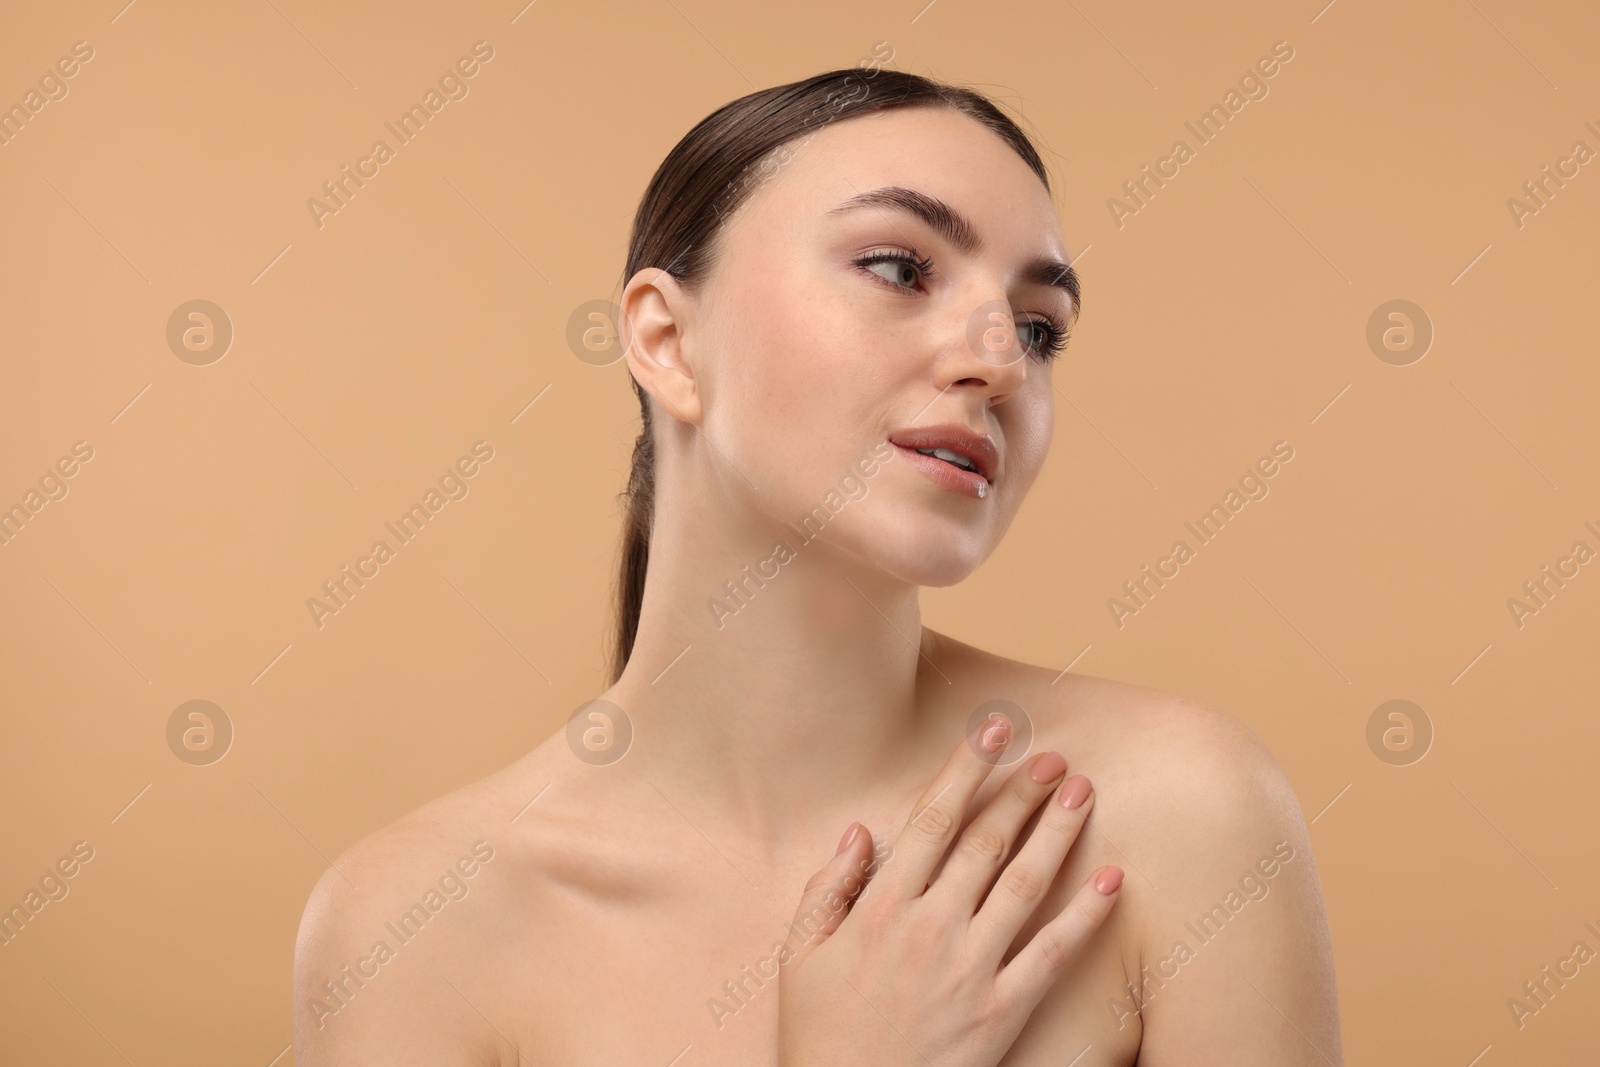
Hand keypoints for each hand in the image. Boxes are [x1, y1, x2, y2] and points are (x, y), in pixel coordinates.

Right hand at [777, 715, 1122, 1066]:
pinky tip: (1112, 879)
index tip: (992, 730)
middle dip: (1021, 792)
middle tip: (1052, 756)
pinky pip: (1052, 953)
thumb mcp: (799, 958)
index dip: (966, 770)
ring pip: (1023, 883)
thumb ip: (827, 888)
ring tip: (1083, 791)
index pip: (932, 821)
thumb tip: (862, 830)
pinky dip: (1086, 914)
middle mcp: (928, 930)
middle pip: (985, 843)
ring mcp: (969, 970)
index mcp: (880, 910)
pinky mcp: (1002, 1012)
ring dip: (1057, 832)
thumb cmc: (821, 1036)